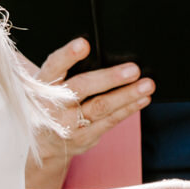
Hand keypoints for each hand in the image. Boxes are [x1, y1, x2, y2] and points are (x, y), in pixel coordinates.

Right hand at [28, 38, 151, 188]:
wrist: (43, 144)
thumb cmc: (51, 103)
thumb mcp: (49, 85)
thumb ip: (67, 71)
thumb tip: (102, 54)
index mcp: (42, 84)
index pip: (54, 66)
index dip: (68, 55)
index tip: (84, 44)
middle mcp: (53, 104)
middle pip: (82, 87)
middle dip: (110, 78)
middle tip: (133, 69)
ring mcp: (68, 124)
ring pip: (101, 107)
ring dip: (127, 95)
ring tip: (147, 84)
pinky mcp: (84, 136)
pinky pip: (110, 121)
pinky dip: (128, 109)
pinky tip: (142, 99)